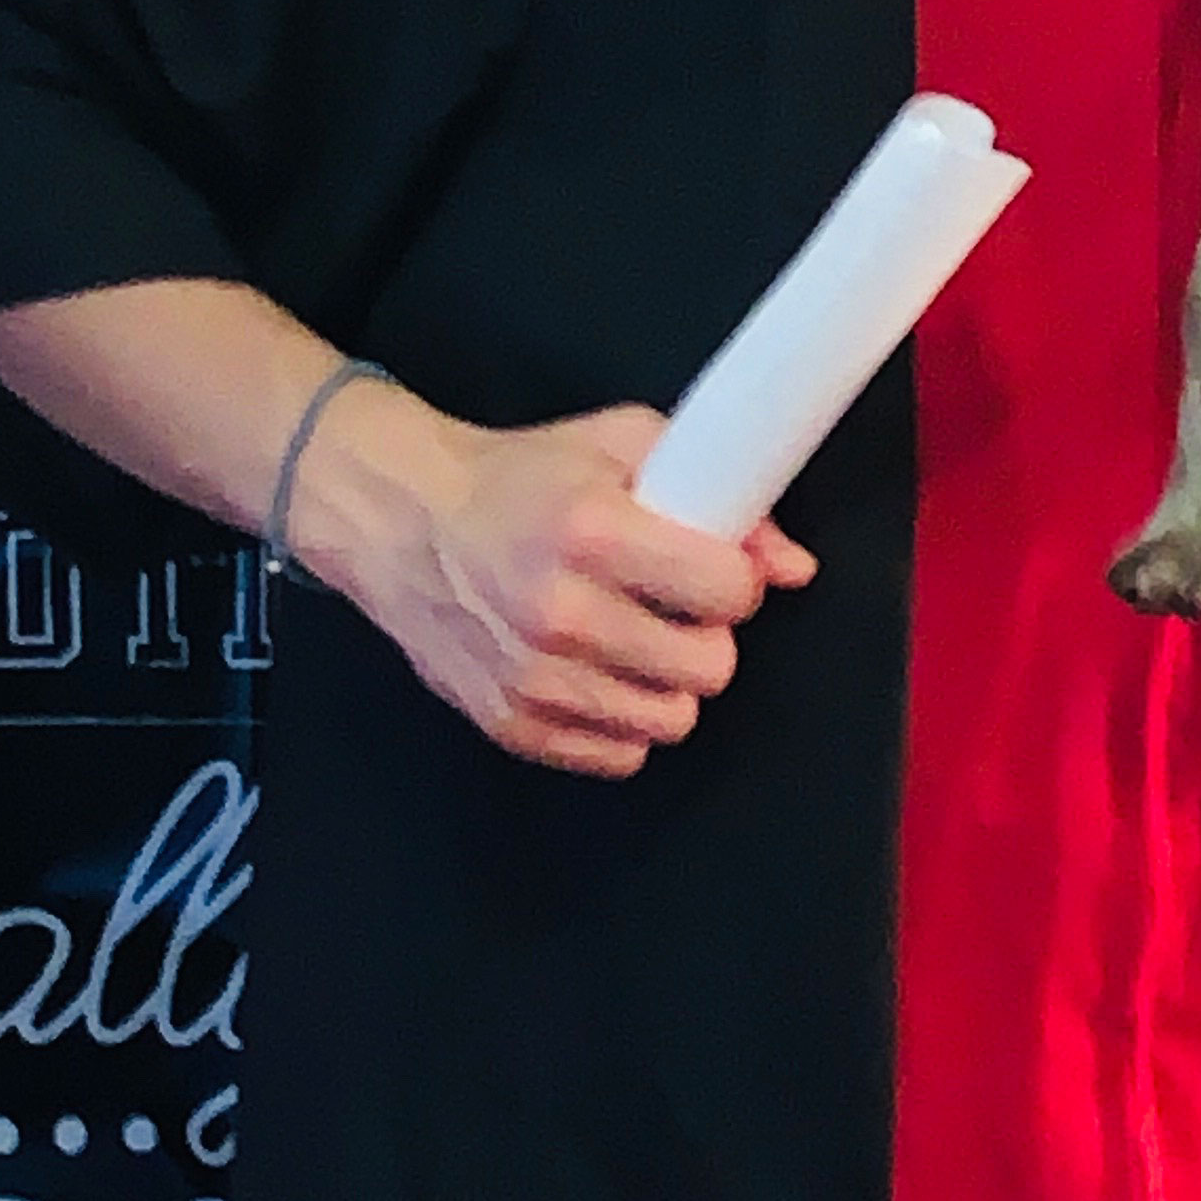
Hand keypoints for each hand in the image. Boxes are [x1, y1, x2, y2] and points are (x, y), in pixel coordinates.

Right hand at [304, 389, 815, 777]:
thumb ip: (717, 491)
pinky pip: (617, 755)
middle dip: (707, 635)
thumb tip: (793, 566)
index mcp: (590, 532)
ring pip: (669, 721)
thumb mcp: (622, 444)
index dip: (736, 580)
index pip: (726, 593)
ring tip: (638, 639)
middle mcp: (560, 612)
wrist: (407, 522)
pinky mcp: (510, 724)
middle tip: (677, 607)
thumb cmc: (522, 475)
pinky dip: (623, 720)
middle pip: (707, 668)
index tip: (717, 569)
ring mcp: (531, 678)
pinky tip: (601, 671)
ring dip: (669, 682)